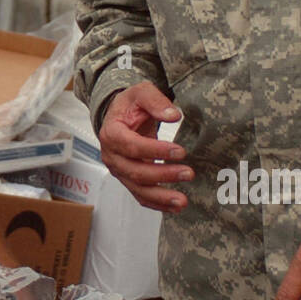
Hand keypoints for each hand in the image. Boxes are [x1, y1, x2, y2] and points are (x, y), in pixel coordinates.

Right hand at [98, 82, 189, 211]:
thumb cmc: (130, 105)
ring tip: (183, 200)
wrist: (121, 116)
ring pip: (138, 188)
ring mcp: (119, 170)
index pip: (132, 146)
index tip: (180, 151)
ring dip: (161, 196)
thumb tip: (173, 116)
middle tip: (188, 172)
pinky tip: (175, 206)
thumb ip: (156, 101)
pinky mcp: (128, 179)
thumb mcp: (141, 92)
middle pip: (136, 171)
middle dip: (163, 174)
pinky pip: (140, 196)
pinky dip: (157, 204)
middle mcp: (111, 155)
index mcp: (111, 133)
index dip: (156, 151)